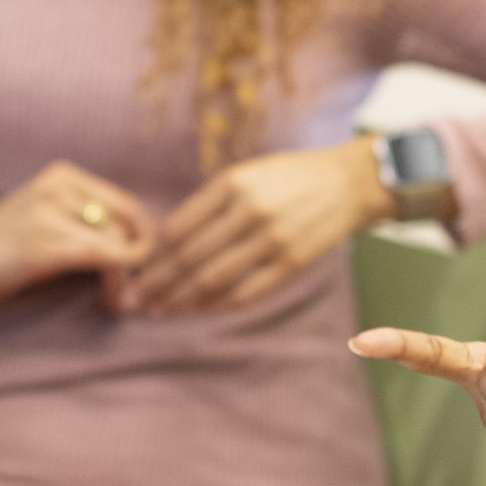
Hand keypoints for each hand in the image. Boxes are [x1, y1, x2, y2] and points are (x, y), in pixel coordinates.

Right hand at [0, 161, 152, 306]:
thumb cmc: (2, 246)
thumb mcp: (47, 217)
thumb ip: (87, 220)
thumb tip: (142, 245)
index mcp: (64, 175)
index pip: (127, 205)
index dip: (141, 240)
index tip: (135, 270)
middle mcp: (59, 185)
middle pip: (128, 224)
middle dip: (138, 261)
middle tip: (131, 292)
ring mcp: (50, 211)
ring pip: (119, 242)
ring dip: (128, 276)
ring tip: (119, 300)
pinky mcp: (45, 242)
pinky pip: (104, 257)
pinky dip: (117, 281)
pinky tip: (112, 299)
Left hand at [108, 140, 389, 314]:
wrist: (350, 182)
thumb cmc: (292, 177)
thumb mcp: (248, 174)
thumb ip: (212, 203)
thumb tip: (169, 242)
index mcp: (232, 184)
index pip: (178, 228)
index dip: (153, 256)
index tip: (135, 272)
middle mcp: (249, 211)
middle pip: (189, 257)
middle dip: (157, 284)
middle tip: (135, 301)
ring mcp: (272, 239)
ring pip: (214, 279)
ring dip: (182, 300)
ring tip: (161, 312)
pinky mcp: (292, 262)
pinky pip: (247, 292)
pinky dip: (220, 305)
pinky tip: (202, 310)